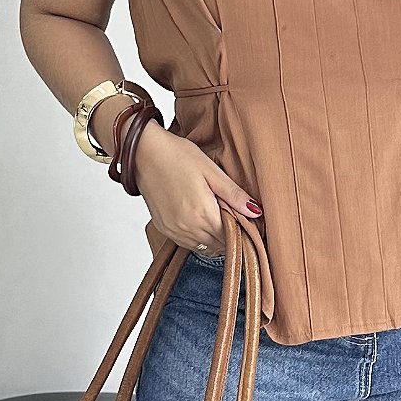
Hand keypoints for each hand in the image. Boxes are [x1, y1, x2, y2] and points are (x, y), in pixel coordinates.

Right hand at [133, 121, 262, 255]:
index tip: (249, 222)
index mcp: (202, 213)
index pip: (232, 236)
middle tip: (237, 220)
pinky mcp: (164, 228)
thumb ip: (234, 195)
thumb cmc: (177, 156)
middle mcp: (187, 227)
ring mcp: (174, 230)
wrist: (144, 152)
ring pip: (204, 248)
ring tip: (220, 220)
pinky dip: (199, 239)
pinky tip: (202, 222)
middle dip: (231, 236)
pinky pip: (188, 244)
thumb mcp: (211, 171)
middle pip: (219, 245)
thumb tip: (256, 211)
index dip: (244, 231)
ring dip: (215, 239)